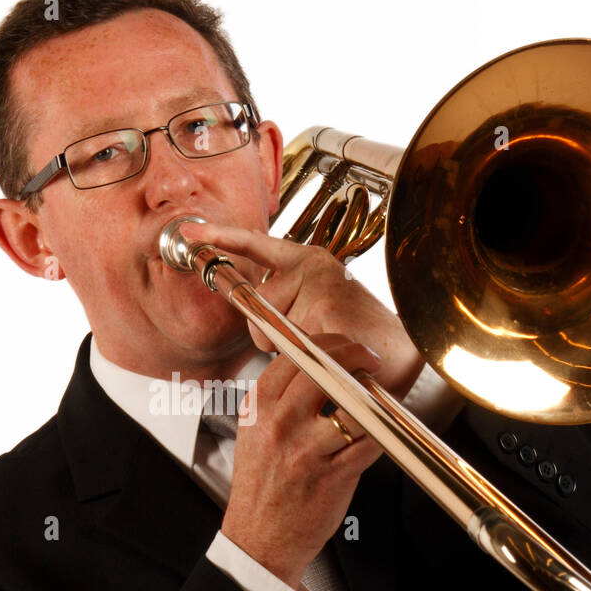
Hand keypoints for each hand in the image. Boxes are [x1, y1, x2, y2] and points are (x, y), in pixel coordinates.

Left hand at [180, 220, 423, 401]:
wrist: (400, 354)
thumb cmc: (356, 338)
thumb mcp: (314, 315)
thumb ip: (282, 312)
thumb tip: (255, 323)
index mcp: (307, 263)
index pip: (256, 246)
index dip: (220, 237)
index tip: (190, 230)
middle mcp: (312, 265)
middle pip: (255, 312)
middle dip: (274, 339)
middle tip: (316, 342)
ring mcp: (319, 282)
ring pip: (269, 334)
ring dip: (292, 353)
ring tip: (330, 348)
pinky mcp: (326, 304)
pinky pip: (290, 346)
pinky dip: (309, 361)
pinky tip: (337, 354)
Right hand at [221, 334, 384, 590]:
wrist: (258, 539)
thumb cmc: (261, 486)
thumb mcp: (254, 432)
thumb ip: (280, 398)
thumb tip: (320, 365)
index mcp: (258, 408)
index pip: (296, 356)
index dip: (330, 344)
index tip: (347, 348)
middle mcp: (279, 425)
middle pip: (325, 370)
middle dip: (356, 357)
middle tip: (371, 363)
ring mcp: (306, 450)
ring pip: (353, 404)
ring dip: (374, 396)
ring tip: (379, 397)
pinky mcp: (333, 476)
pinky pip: (370, 440)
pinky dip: (383, 430)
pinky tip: (383, 428)